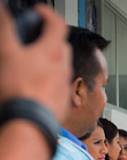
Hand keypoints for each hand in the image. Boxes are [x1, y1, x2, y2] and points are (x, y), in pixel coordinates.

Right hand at [0, 4, 70, 121]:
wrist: (29, 125)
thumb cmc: (20, 90)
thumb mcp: (7, 53)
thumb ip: (6, 29)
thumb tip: (3, 9)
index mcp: (52, 53)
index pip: (58, 25)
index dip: (48, 15)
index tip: (39, 12)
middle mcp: (63, 69)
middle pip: (62, 47)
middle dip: (51, 39)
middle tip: (35, 38)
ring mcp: (64, 87)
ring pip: (62, 68)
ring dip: (51, 61)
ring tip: (33, 64)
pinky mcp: (62, 104)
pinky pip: (59, 88)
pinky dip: (50, 82)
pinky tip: (37, 87)